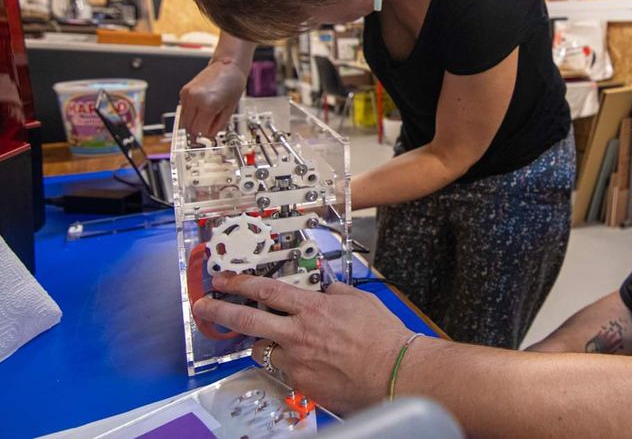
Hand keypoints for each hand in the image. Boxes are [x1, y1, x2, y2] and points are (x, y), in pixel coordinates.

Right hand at [179, 60, 245, 137]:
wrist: (228, 65)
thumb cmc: (233, 83)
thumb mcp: (230, 109)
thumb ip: (218, 125)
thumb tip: (209, 135)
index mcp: (207, 104)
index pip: (199, 130)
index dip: (206, 134)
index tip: (211, 132)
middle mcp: (194, 99)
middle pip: (188, 127)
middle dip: (198, 130)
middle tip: (209, 126)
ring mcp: (187, 95)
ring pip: (183, 120)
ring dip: (193, 122)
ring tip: (207, 115)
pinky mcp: (184, 92)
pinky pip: (183, 110)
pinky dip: (191, 114)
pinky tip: (202, 108)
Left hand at [191, 272, 410, 412]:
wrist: (394, 371)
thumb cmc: (382, 337)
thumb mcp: (359, 301)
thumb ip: (335, 293)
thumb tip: (325, 291)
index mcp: (312, 308)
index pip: (266, 290)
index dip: (240, 284)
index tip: (224, 281)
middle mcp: (298, 333)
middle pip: (247, 320)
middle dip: (220, 311)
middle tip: (205, 306)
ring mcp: (297, 361)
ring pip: (262, 349)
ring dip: (261, 343)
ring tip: (270, 341)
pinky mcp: (301, 383)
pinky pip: (284, 370)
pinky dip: (288, 364)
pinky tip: (304, 363)